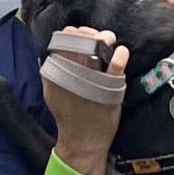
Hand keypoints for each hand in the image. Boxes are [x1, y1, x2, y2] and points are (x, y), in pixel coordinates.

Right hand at [41, 26, 128, 174]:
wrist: (83, 141)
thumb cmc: (69, 116)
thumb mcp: (52, 92)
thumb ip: (52, 72)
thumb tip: (57, 51)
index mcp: (57, 71)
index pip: (63, 40)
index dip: (74, 33)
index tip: (82, 35)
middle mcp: (72, 72)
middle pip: (80, 39)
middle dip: (90, 32)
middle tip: (99, 37)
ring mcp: (92, 80)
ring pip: (97, 47)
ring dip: (105, 38)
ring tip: (109, 40)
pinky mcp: (111, 89)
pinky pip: (116, 67)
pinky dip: (120, 55)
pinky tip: (122, 52)